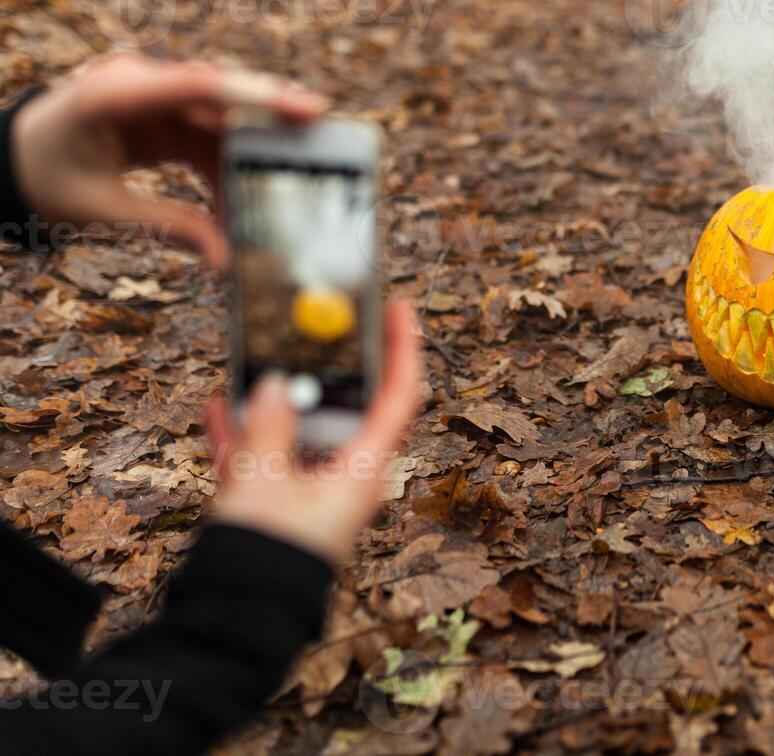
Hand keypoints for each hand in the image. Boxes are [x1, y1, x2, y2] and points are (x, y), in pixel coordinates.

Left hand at [12, 53, 325, 267]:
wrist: (12, 157)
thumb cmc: (45, 176)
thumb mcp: (99, 209)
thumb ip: (168, 226)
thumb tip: (227, 258)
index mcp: (114, 93)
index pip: (197, 85)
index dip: (256, 95)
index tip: (306, 107)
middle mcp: (141, 82)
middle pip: (221, 92)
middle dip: (274, 112)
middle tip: (325, 129)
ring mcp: (154, 94)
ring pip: (223, 115)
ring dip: (254, 150)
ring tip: (290, 178)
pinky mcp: (164, 113)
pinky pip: (210, 133)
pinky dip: (230, 164)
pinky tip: (246, 193)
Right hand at [203, 300, 423, 564]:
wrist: (239, 618)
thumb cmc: (269, 554)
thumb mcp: (264, 482)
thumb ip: (269, 427)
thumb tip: (275, 383)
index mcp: (365, 469)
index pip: (398, 397)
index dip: (402, 350)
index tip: (398, 308)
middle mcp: (348, 477)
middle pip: (344, 408)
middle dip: (322, 371)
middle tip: (308, 331)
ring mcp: (314, 491)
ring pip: (300, 430)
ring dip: (275, 400)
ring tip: (252, 360)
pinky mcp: (282, 506)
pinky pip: (269, 458)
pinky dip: (246, 434)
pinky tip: (217, 407)